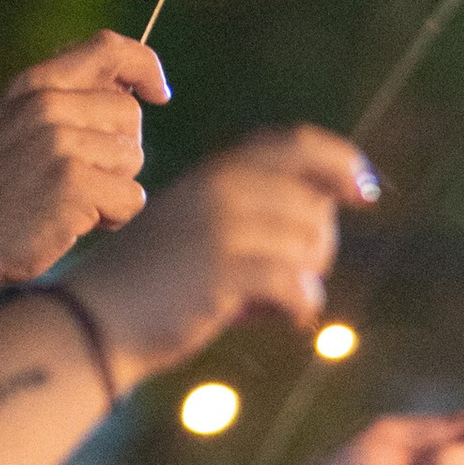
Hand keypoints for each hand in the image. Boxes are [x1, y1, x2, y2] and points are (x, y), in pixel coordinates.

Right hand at [0, 32, 166, 299]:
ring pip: (133, 158)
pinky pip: (131, 197)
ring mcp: (60, 142)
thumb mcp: (14, 124)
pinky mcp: (74, 183)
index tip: (160, 92)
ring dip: (115, 187)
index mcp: (34, 83)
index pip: (108, 49)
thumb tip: (130, 88)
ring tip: (72, 202)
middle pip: (129, 113)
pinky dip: (115, 216)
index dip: (145, 65)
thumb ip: (62, 102)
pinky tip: (77, 222)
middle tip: (85, 178)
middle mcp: (47, 104)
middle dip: (120, 151)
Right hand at [69, 124, 376, 387]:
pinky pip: (298, 284)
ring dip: (309, 280)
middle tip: (295, 279)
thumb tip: (324, 222)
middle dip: (320, 248)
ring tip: (279, 302)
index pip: (295, 144)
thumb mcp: (200, 229)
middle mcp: (220, 188)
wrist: (97, 319)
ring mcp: (221, 227)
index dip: (341, 161)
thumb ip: (253, 216)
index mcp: (215, 171)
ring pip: (311, 244)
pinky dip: (304, 306)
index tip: (366, 189)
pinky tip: (293, 320)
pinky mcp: (223, 272)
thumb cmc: (156, 285)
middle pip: (315, 205)